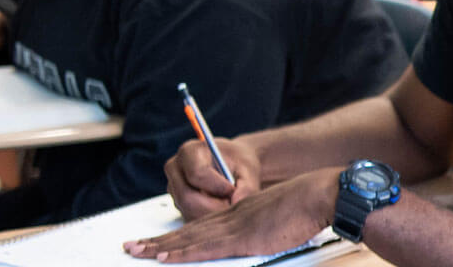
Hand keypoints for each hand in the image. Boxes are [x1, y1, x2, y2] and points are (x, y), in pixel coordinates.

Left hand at [128, 168, 335, 262]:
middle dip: (158, 240)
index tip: (158, 241)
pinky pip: (204, 247)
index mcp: (240, 212)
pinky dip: (181, 253)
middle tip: (132, 246)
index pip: (201, 225)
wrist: (320, 194)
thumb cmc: (310, 205)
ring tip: (136, 251)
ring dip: (160, 246)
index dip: (177, 234)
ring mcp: (234, 227)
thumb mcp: (284, 215)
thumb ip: (270, 225)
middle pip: (187, 231)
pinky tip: (164, 257)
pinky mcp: (241, 238)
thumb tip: (269, 235)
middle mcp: (231, 217)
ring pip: (188, 238)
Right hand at [165, 136, 264, 219]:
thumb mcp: (249, 170)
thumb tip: (236, 204)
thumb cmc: (240, 163)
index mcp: (190, 152)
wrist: (233, 165)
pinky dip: (208, 220)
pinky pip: (190, 219)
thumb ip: (246, 187)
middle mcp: (175, 170)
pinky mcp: (177, 204)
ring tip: (229, 206)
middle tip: (233, 207)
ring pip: (188, 212)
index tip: (232, 190)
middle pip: (187, 198)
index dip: (217, 187)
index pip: (197, 174)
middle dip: (213, 208)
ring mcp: (173, 189)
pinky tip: (221, 210)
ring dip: (212, 215)